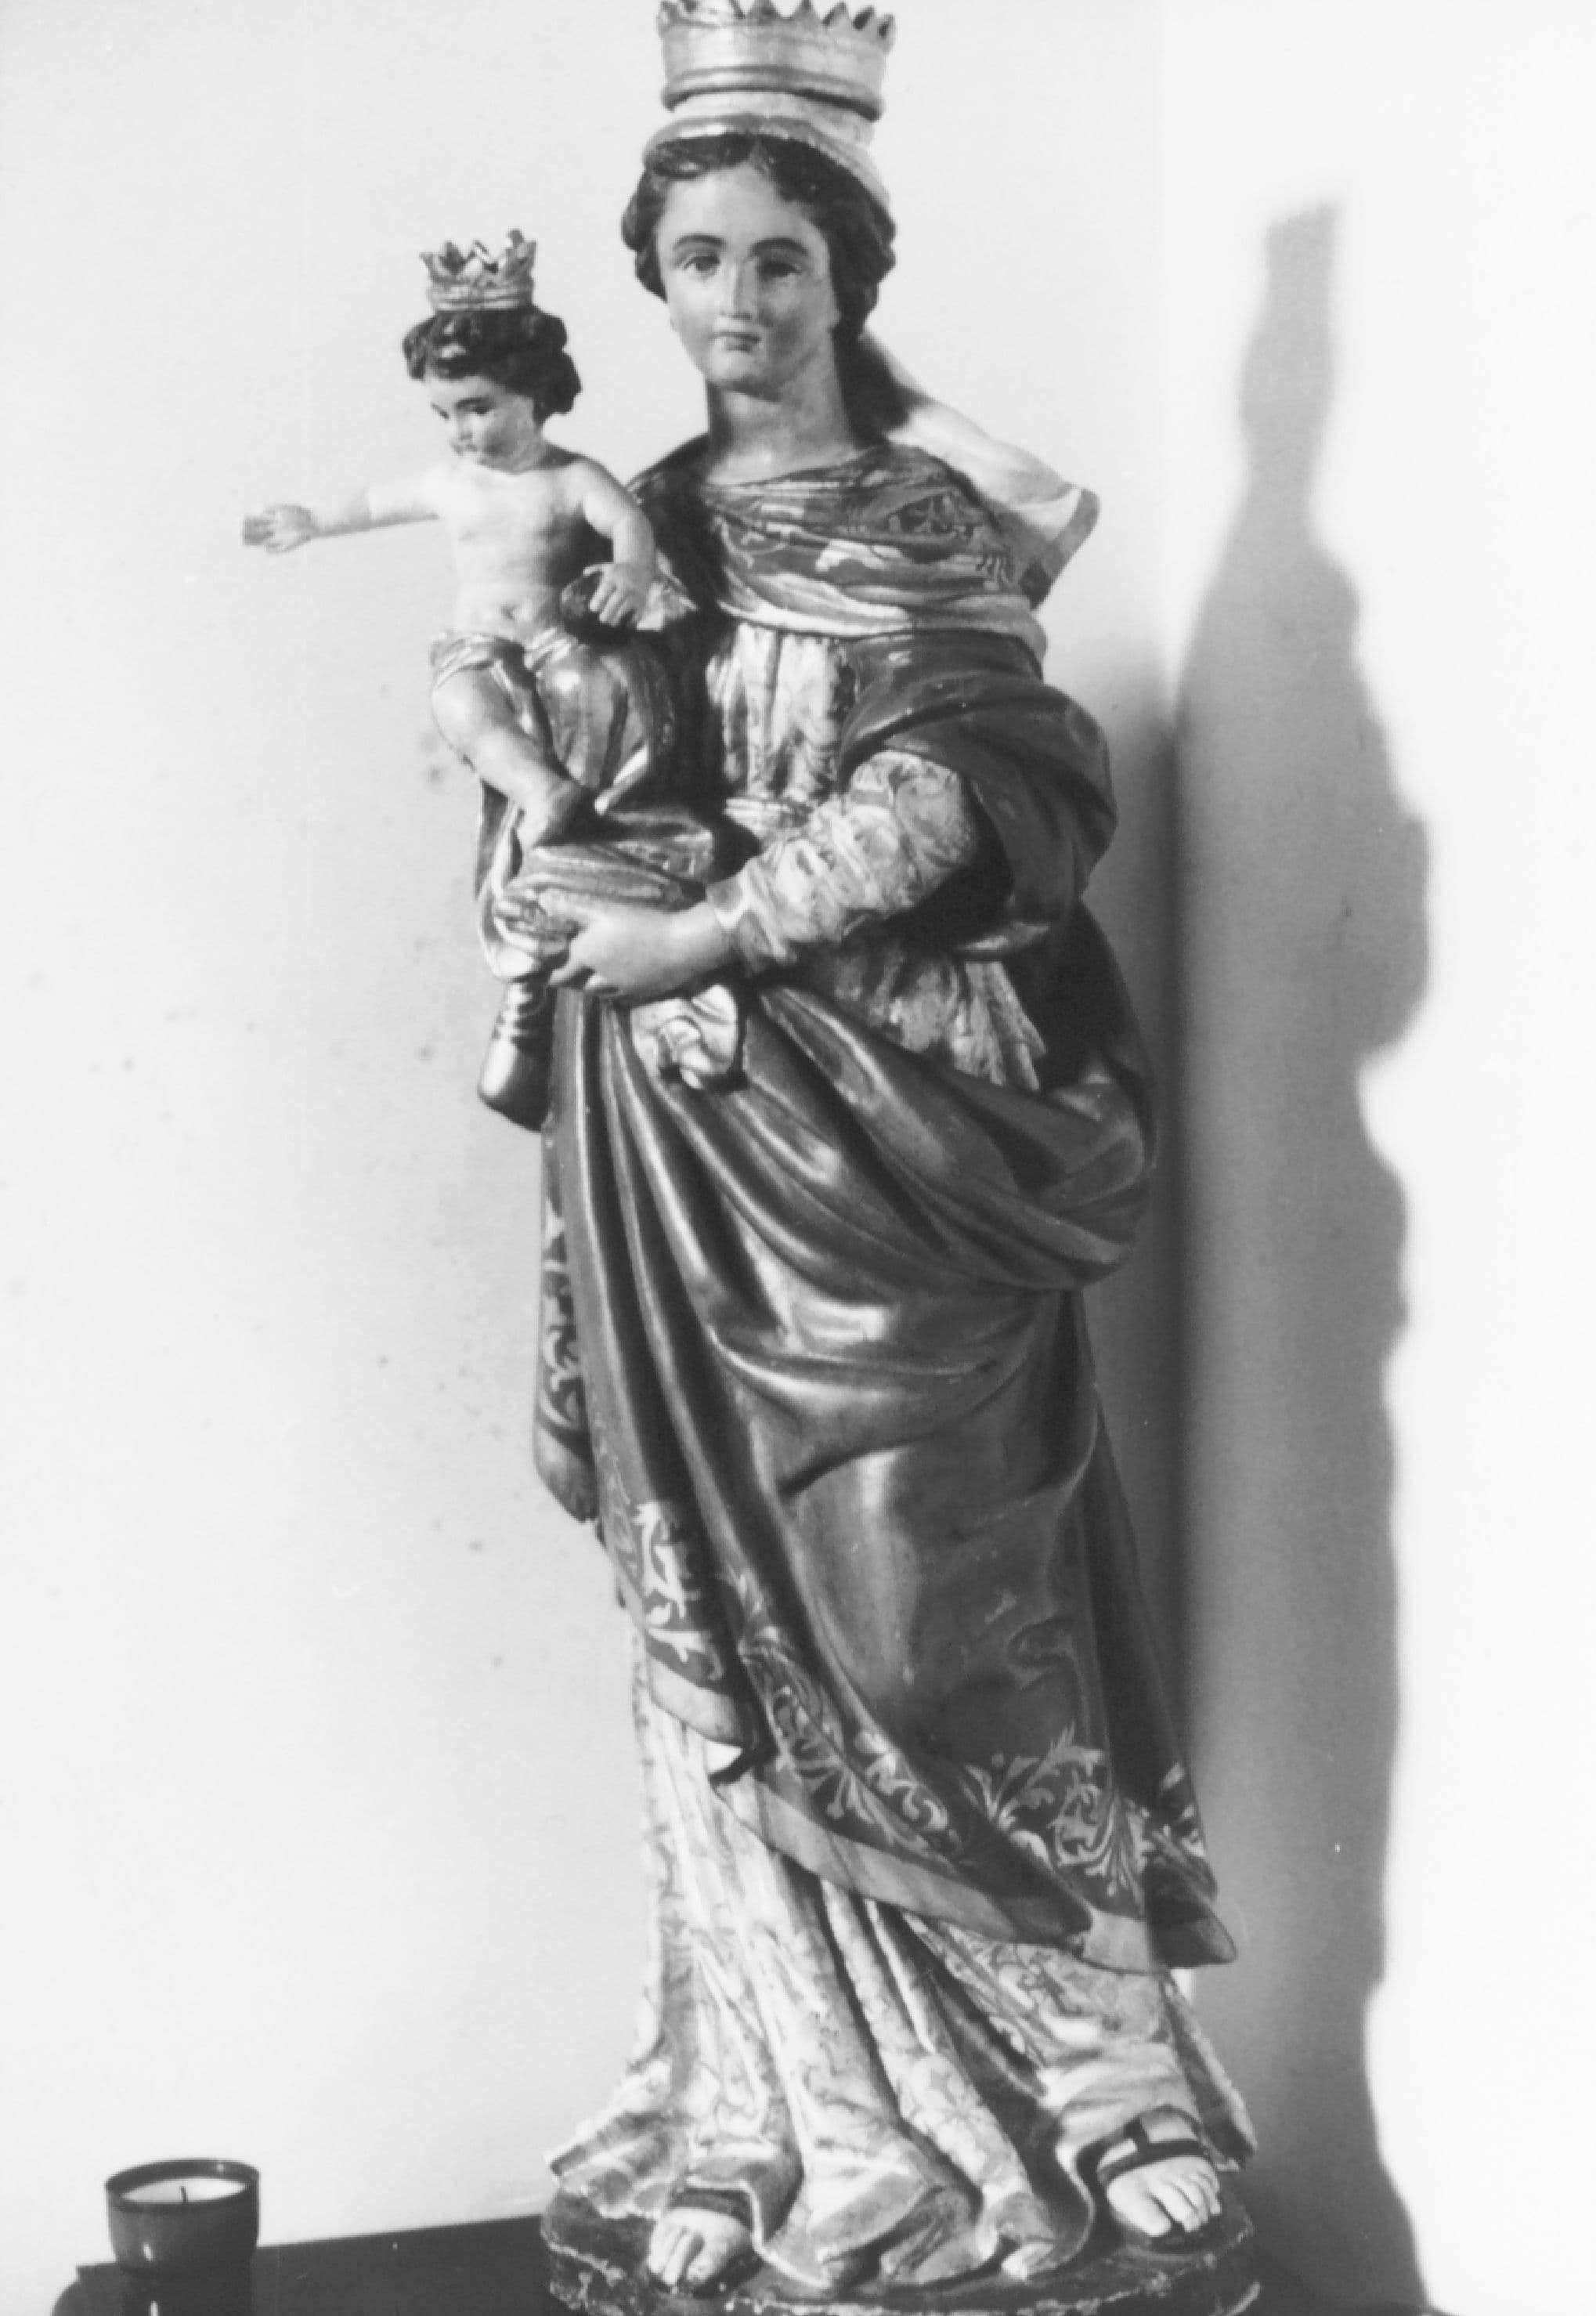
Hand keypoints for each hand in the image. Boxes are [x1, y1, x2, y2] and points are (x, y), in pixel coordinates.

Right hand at [243, 503, 317, 552]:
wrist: (313, 522)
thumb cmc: (299, 513)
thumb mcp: (283, 509)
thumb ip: (270, 508)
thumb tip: (258, 509)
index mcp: (272, 520)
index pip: (257, 522)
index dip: (249, 522)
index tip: (240, 521)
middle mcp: (274, 530)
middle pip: (259, 533)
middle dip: (250, 533)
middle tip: (240, 533)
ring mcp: (280, 538)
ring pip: (265, 541)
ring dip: (256, 543)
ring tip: (246, 543)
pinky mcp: (287, 546)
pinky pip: (277, 550)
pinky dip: (271, 550)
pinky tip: (265, 549)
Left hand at [547, 899, 731, 999]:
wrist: (683, 946)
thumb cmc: (641, 924)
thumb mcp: (603, 910)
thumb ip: (571, 906)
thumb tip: (542, 900)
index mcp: (585, 957)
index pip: (554, 973)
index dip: (544, 971)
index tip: (540, 964)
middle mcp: (598, 979)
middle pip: (573, 985)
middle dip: (565, 977)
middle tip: (563, 965)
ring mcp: (620, 989)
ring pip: (595, 992)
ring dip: (587, 984)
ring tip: (588, 971)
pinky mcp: (640, 994)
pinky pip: (617, 997)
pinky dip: (610, 990)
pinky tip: (616, 979)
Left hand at [583, 561, 651, 626]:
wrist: (642, 569)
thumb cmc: (620, 571)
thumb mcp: (608, 567)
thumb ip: (595, 569)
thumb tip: (584, 574)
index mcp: (615, 576)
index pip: (605, 590)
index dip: (598, 601)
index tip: (593, 609)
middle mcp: (626, 585)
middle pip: (615, 602)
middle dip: (607, 613)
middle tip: (601, 619)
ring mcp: (636, 594)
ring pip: (624, 610)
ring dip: (616, 619)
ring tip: (611, 623)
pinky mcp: (643, 603)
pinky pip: (636, 615)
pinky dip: (630, 621)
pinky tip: (624, 624)